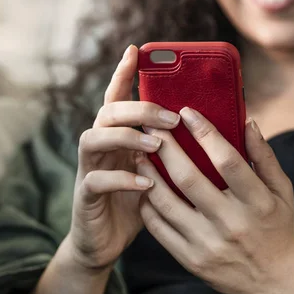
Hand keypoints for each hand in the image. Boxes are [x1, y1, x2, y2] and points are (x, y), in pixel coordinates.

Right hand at [67, 45, 180, 270]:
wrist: (106, 241)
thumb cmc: (138, 201)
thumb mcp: (158, 170)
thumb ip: (171, 149)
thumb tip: (208, 128)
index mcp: (119, 136)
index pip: (119, 98)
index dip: (124, 74)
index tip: (136, 51)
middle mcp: (101, 146)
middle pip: (107, 112)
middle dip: (138, 108)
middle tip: (170, 117)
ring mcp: (89, 168)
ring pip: (94, 137)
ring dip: (127, 137)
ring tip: (157, 145)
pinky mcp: (86, 195)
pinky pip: (96, 180)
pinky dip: (122, 178)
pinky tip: (147, 182)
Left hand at [136, 107, 293, 293]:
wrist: (273, 282)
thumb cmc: (278, 228)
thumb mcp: (283, 192)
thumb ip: (265, 157)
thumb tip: (248, 121)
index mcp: (258, 203)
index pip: (227, 161)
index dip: (205, 133)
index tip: (187, 112)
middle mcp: (231, 223)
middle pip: (189, 179)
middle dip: (167, 146)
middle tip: (152, 123)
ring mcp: (208, 244)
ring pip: (167, 203)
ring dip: (149, 172)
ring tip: (139, 151)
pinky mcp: (191, 260)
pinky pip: (159, 228)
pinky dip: (148, 204)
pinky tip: (143, 185)